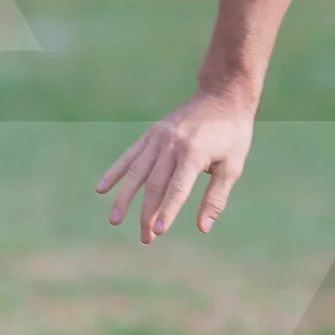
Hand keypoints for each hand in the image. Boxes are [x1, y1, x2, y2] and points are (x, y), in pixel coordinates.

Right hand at [96, 91, 255, 243]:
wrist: (222, 95)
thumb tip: (203, 228)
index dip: (167, 211)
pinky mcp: (152, 134)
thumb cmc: (232, 134)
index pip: (177, 189)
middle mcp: (171, 145)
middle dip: (147, 214)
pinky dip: (114, 171)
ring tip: (114, 221)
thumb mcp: (233, 166)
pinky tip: (101, 188)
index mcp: (193, 153)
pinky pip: (129, 155)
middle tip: (145, 239)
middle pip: (154, 185)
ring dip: (124, 198)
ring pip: (136, 172)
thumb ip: (215, 197)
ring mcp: (158, 138)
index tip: (158, 232)